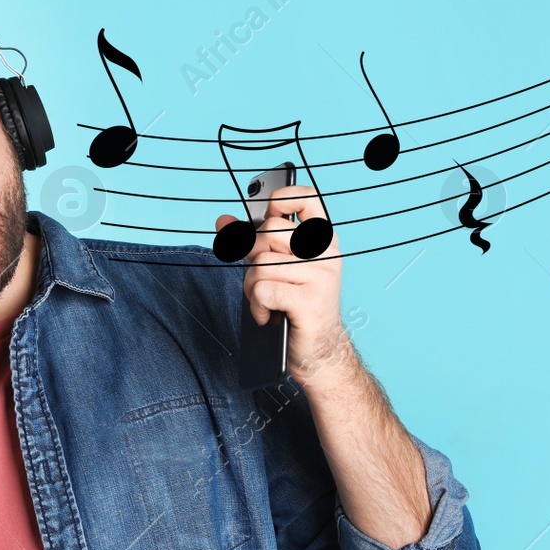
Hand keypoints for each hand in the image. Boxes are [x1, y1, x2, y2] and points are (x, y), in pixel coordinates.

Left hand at [215, 185, 356, 388]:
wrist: (318, 352)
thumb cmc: (295, 307)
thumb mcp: (275, 267)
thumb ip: (252, 241)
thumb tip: (222, 220)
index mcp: (323, 240)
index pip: (307, 197)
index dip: (281, 197)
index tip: (267, 212)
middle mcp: (326, 253)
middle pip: (270, 231)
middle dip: (253, 255)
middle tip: (262, 278)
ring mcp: (321, 277)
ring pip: (261, 263)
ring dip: (252, 287)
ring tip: (266, 302)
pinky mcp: (310, 301)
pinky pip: (263, 289)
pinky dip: (257, 305)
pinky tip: (267, 315)